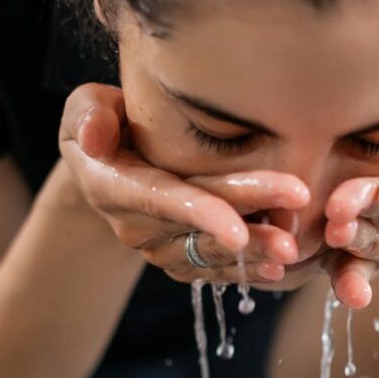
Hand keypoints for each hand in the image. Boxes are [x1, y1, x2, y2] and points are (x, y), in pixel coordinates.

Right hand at [59, 84, 308, 284]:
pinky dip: (247, 268)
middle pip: (199, 228)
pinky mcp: (181, 260)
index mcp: (114, 188)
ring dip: (254, 255)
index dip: (200, 214)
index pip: (163, 201)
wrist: (110, 160)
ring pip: (211, 255)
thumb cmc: (105, 121)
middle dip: (248, 229)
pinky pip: (215, 270)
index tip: (237, 228)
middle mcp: (136, 228)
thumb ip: (89, 115)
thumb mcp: (86, 108)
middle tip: (291, 231)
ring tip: (292, 250)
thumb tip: (93, 136)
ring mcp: (160, 249)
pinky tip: (279, 268)